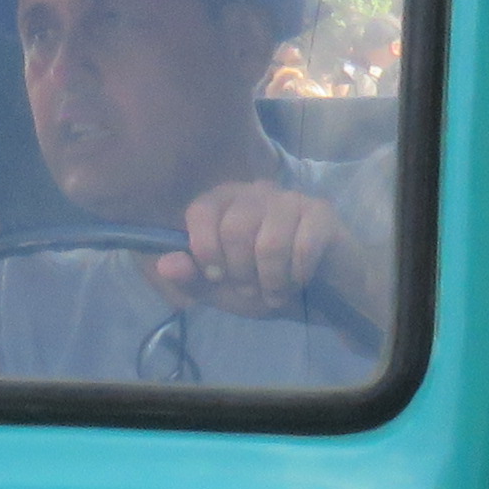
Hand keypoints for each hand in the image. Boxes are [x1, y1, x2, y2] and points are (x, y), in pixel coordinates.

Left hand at [147, 182, 355, 322]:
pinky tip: (301, 281)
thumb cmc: (266, 285)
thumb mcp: (222, 290)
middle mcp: (256, 191)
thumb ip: (191, 278)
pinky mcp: (322, 213)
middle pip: (234, 230)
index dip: (204, 250)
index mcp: (226, 201)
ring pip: (268, 243)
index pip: (200, 210)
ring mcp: (291, 199)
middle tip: (253, 289)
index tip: (217, 275)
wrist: (323, 297)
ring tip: (277, 290)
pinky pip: (303, 247)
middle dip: (242, 274)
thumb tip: (165, 264)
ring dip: (272, 281)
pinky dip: (298, 275)